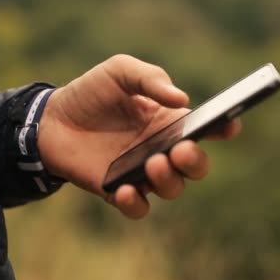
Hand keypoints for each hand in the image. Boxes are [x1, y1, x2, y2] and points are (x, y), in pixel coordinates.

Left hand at [37, 55, 240, 217]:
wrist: (50, 119)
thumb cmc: (90, 93)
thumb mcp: (119, 72)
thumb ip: (150, 79)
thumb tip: (182, 101)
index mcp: (169, 121)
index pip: (206, 128)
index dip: (224, 128)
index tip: (230, 125)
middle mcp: (162, 149)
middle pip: (196, 166)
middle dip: (195, 161)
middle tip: (180, 150)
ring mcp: (142, 173)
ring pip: (173, 188)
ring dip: (169, 180)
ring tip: (152, 162)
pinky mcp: (118, 191)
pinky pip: (138, 207)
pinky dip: (136, 203)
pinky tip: (125, 189)